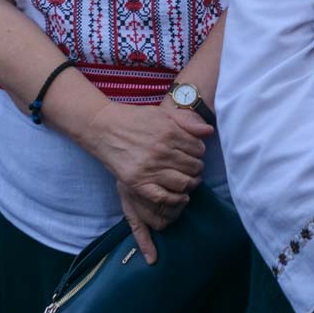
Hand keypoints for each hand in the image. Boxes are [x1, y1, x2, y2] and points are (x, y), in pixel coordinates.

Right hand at [90, 102, 210, 257]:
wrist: (103, 127)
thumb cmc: (135, 119)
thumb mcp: (162, 113)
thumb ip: (186, 121)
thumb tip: (209, 131)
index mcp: (169, 133)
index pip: (198, 149)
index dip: (200, 152)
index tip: (194, 154)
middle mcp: (161, 151)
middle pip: (193, 167)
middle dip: (197, 169)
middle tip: (193, 169)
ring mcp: (149, 168)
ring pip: (183, 183)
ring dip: (190, 184)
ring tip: (188, 181)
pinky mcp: (137, 182)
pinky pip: (163, 197)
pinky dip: (175, 199)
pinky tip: (180, 196)